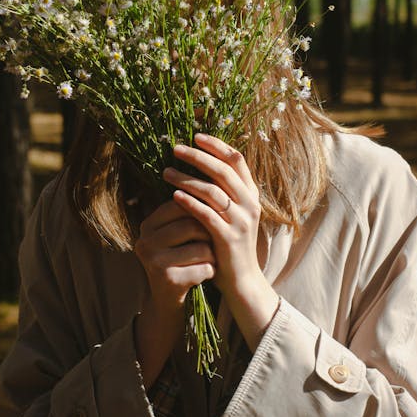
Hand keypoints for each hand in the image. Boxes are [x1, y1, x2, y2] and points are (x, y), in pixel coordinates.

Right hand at [135, 199, 215, 310]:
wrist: (170, 300)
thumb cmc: (182, 259)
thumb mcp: (178, 233)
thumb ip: (187, 210)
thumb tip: (212, 178)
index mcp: (147, 224)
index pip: (181, 204)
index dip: (202, 211)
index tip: (209, 222)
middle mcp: (145, 241)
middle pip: (191, 225)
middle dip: (209, 234)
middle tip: (212, 243)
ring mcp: (153, 261)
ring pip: (201, 247)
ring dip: (212, 254)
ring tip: (207, 259)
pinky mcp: (167, 280)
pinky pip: (204, 268)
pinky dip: (211, 271)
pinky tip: (204, 275)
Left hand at [162, 133, 278, 350]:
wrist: (241, 280)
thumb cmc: (230, 244)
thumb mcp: (233, 214)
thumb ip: (223, 191)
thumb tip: (201, 163)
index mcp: (251, 194)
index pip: (237, 160)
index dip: (217, 145)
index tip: (196, 136)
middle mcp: (250, 204)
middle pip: (223, 171)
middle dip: (198, 157)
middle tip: (175, 148)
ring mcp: (241, 221)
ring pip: (213, 191)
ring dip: (187, 178)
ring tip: (165, 172)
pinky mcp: (228, 238)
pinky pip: (207, 214)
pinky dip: (189, 202)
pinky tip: (173, 195)